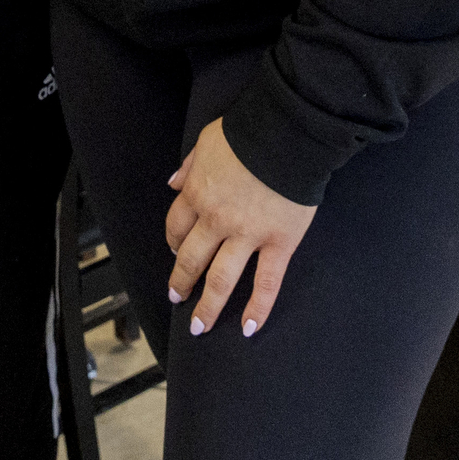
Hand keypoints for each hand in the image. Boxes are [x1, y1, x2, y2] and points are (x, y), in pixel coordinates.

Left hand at [164, 119, 316, 338]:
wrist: (286, 132)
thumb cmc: (248, 132)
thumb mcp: (207, 141)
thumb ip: (189, 165)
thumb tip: (173, 182)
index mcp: (197, 194)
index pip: (176, 227)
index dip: (172, 242)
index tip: (174, 253)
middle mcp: (216, 220)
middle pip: (191, 258)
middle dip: (181, 281)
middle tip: (177, 297)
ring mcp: (247, 235)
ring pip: (221, 279)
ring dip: (207, 305)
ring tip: (199, 325)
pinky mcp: (278, 243)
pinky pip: (266, 283)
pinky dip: (258, 308)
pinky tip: (249, 328)